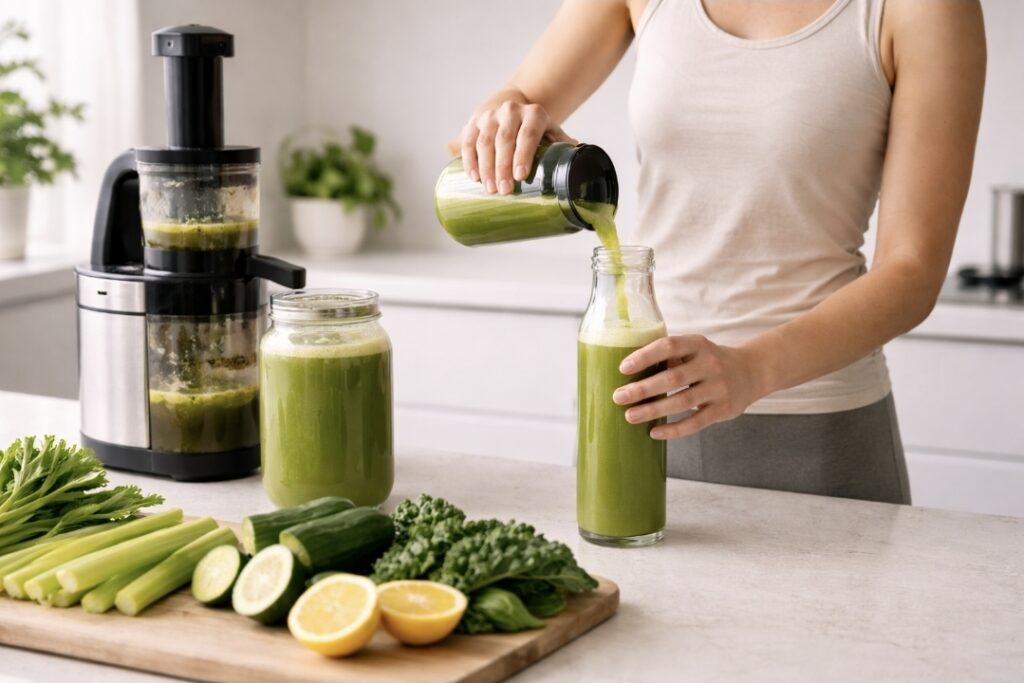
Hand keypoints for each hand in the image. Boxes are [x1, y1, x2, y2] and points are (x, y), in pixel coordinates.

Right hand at [448, 100, 574, 195]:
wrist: (513, 109)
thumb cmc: (537, 131)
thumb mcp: (552, 134)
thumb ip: (563, 149)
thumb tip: (579, 171)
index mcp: (534, 114)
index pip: (528, 134)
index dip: (523, 155)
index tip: (520, 176)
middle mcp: (511, 110)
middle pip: (504, 139)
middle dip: (503, 167)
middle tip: (504, 191)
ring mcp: (490, 115)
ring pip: (484, 141)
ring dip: (486, 167)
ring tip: (491, 189)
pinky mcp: (474, 122)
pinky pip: (468, 141)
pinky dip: (470, 160)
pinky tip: (474, 177)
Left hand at [611, 335, 764, 439]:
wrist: (751, 372)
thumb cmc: (708, 361)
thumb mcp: (694, 349)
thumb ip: (669, 357)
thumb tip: (627, 372)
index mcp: (698, 344)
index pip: (669, 346)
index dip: (645, 356)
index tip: (623, 368)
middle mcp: (710, 364)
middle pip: (672, 378)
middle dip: (642, 389)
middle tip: (618, 397)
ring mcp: (718, 387)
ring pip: (681, 402)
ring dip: (653, 410)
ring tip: (630, 416)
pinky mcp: (723, 409)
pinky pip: (695, 422)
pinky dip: (673, 429)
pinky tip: (654, 432)